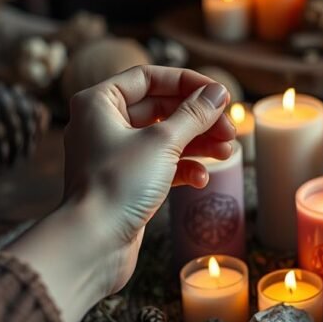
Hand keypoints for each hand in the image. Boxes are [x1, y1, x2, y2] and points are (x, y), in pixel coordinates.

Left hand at [7, 65, 234, 321]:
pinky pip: (160, 164)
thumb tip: (217, 93)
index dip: (187, 83)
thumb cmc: (118, 185)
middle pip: (161, 108)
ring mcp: (114, 155)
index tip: (220, 94)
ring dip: (198, 143)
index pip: (149, 78)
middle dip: (198, 119)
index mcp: (99, 103)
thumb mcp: (163, 142)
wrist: (93, 243)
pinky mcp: (125, 182)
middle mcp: (103, 125)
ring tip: (227, 152)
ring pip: (164, 138)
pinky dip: (183, 168)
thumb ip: (194, 114)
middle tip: (229, 129)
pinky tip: (202, 179)